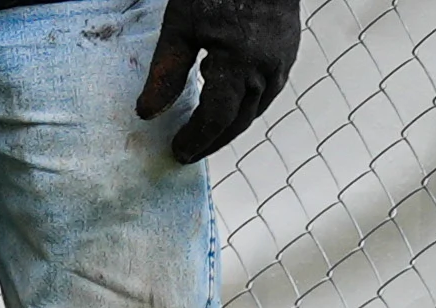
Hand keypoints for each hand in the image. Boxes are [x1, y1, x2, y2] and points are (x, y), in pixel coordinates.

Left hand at [136, 0, 297, 162]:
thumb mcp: (180, 26)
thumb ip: (166, 72)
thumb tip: (147, 114)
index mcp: (238, 68)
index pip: (215, 120)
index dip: (196, 140)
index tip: (177, 152)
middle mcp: (265, 73)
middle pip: (238, 122)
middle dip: (213, 140)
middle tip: (189, 150)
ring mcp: (281, 64)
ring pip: (256, 109)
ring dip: (231, 125)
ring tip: (207, 131)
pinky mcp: (288, 53)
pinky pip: (267, 91)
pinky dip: (247, 103)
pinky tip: (230, 99)